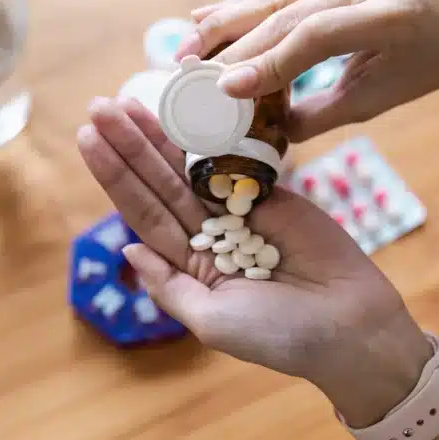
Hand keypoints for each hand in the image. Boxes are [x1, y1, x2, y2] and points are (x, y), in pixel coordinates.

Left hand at [77, 97, 433, 425]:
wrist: (351, 327)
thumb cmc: (280, 337)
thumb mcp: (212, 322)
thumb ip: (171, 287)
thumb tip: (128, 251)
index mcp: (190, 267)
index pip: (143, 215)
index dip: (115, 178)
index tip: (88, 141)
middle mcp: (208, 236)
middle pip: (159, 184)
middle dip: (129, 146)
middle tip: (98, 106)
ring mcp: (241, 212)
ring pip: (191, 169)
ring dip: (158, 136)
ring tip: (123, 102)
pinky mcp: (275, 196)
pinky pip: (237, 162)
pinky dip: (210, 138)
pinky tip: (183, 112)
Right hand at [176, 0, 438, 140]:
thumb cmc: (428, 62)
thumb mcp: (380, 97)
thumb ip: (321, 113)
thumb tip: (267, 132)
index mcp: (388, 16)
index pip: (313, 37)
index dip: (264, 62)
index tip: (223, 89)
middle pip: (285, 10)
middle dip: (230, 42)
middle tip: (186, 69)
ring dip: (228, 20)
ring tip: (187, 48)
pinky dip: (249, 5)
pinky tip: (212, 18)